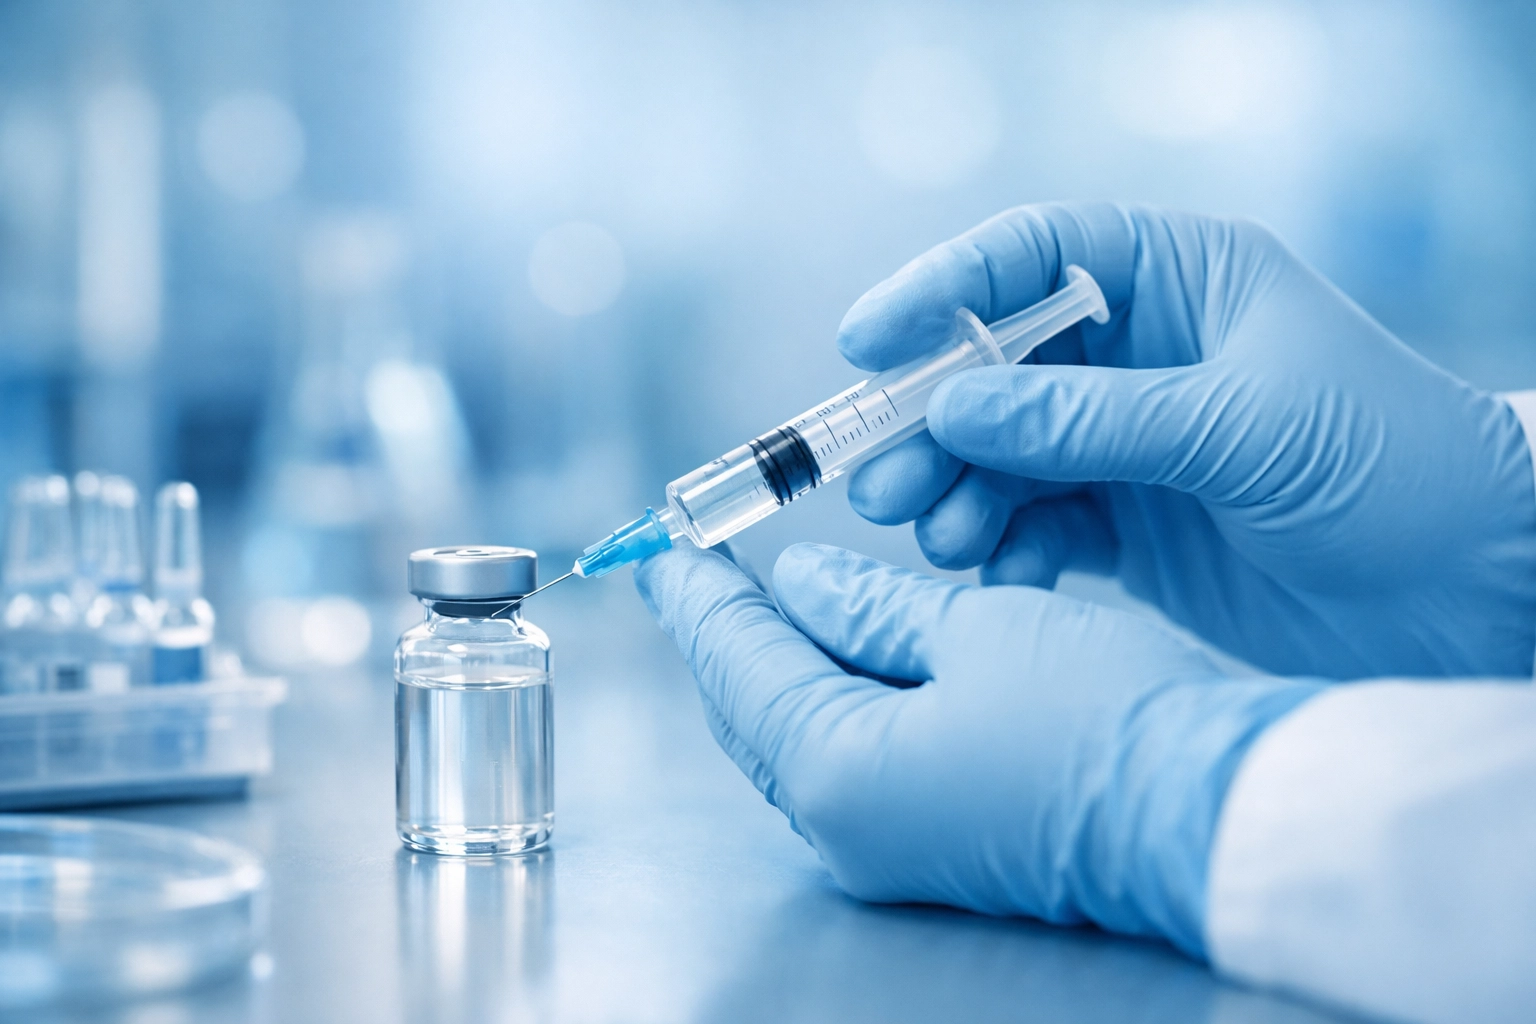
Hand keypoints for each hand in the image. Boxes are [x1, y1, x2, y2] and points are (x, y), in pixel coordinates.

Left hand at [635, 540, 1318, 955]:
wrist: (1210, 815)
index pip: (737, 663)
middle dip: (729, 630)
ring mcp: (887, 843)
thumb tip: (806, 584)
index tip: (661, 546)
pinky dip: (839, 693)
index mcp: (837, 768)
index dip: (697, 596)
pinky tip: (850, 643)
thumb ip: (873, 608)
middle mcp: (844, 823)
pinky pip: (852, 756)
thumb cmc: (1105, 719)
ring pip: (801, 731)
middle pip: (754, 706)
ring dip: (785, 659)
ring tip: (773, 590)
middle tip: (706, 565)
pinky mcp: (931, 841)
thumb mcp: (979, 633)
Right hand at [840, 203, 1535, 678]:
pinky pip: (1034, 527)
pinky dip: (1004, 552)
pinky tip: (997, 575)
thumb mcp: (1237, 425)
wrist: (1466, 588)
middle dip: (931, 423)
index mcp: (1178, 280)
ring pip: (1000, 455)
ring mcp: (1126, 443)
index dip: (941, 290)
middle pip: (993, 368)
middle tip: (884, 482)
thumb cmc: (1387, 466)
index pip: (1031, 257)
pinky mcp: (1127, 526)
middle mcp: (1139, 354)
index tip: (868, 341)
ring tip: (939, 537)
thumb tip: (953, 406)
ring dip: (955, 494)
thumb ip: (1088, 418)